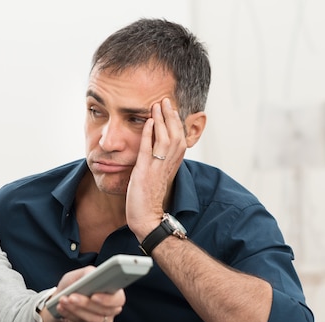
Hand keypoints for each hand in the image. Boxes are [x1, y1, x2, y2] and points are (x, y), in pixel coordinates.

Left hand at [41, 266, 124, 321]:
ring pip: (92, 320)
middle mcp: (111, 309)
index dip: (108, 300)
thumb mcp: (79, 275)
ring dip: (75, 310)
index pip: (118, 299)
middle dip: (86, 304)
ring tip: (62, 301)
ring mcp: (102, 321)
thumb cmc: (74, 284)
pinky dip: (69, 316)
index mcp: (113, 292)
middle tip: (71, 297)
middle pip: (104, 312)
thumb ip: (88, 273)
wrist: (61, 298)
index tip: (93, 296)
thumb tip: (92, 276)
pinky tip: (61, 308)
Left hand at [125, 97, 186, 239]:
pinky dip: (148, 134)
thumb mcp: (156, 175)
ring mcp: (158, 168)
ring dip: (162, 120)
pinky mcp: (145, 172)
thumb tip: (154, 146)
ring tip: (157, 105)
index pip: (179, 138)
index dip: (176, 122)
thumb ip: (158, 161)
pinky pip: (148, 150)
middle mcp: (169, 164)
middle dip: (171, 116)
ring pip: (166, 139)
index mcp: (172, 165)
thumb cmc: (148, 198)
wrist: (147, 218)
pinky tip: (147, 122)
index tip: (170, 107)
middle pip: (176, 134)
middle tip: (166, 99)